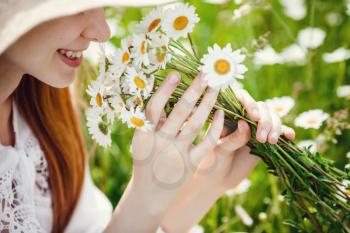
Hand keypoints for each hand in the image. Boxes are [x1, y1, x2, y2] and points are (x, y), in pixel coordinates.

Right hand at [130, 71, 221, 208]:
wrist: (150, 195)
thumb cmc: (146, 162)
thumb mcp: (143, 142)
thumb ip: (154, 122)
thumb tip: (173, 97)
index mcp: (144, 135)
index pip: (153, 108)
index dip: (164, 90)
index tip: (177, 73)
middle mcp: (160, 143)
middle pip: (179, 111)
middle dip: (194, 90)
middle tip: (206, 73)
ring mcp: (176, 154)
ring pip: (195, 123)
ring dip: (207, 103)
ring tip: (216, 87)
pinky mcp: (191, 164)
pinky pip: (207, 142)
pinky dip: (215, 126)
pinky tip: (221, 112)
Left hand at [160, 89, 294, 232]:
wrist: (216, 180)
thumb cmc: (211, 162)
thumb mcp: (218, 150)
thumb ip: (232, 138)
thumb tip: (245, 124)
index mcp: (227, 114)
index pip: (240, 98)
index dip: (249, 102)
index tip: (253, 115)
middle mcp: (242, 118)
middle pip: (260, 107)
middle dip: (264, 120)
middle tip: (262, 137)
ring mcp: (255, 128)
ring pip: (271, 117)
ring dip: (275, 125)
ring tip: (271, 141)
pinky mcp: (264, 140)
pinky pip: (278, 132)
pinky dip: (285, 131)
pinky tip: (290, 136)